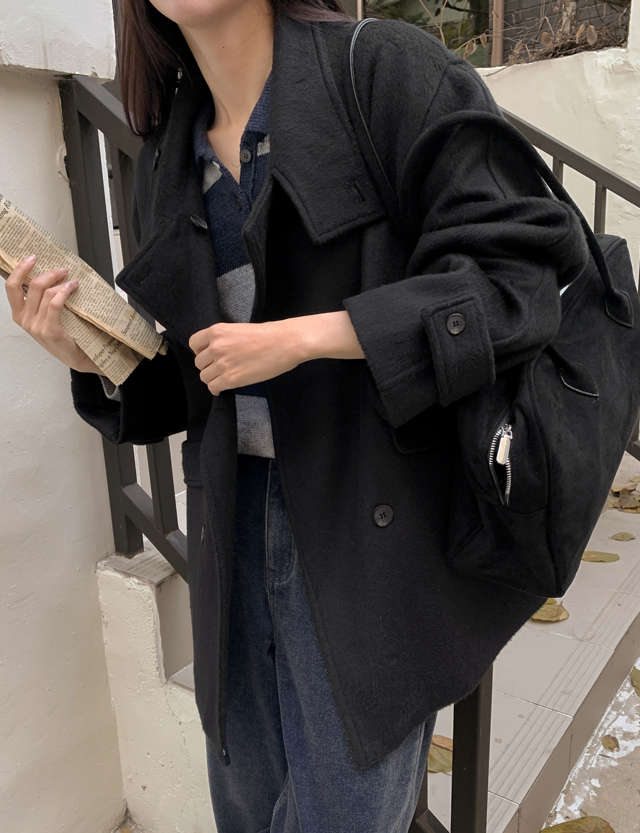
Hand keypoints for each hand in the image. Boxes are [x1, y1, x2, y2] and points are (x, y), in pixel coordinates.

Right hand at [5, 255, 100, 373]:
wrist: (74, 355)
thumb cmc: (61, 334)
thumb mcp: (44, 316)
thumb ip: (40, 300)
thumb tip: (47, 275)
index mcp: (19, 314)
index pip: (11, 287)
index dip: (20, 269)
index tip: (32, 258)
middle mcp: (25, 320)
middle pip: (33, 286)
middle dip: (49, 273)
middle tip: (62, 270)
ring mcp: (36, 326)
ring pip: (47, 293)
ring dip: (62, 282)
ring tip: (72, 281)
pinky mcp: (50, 330)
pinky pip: (55, 304)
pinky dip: (64, 292)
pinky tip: (72, 288)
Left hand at [189, 319, 304, 395]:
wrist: (285, 343)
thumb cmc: (268, 335)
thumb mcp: (239, 329)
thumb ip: (224, 339)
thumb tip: (217, 352)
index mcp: (216, 331)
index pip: (194, 344)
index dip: (201, 352)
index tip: (209, 356)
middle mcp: (215, 347)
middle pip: (199, 363)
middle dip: (209, 366)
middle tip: (221, 368)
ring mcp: (222, 363)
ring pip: (204, 376)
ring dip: (213, 378)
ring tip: (225, 377)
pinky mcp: (231, 379)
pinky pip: (213, 387)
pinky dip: (217, 389)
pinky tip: (224, 387)